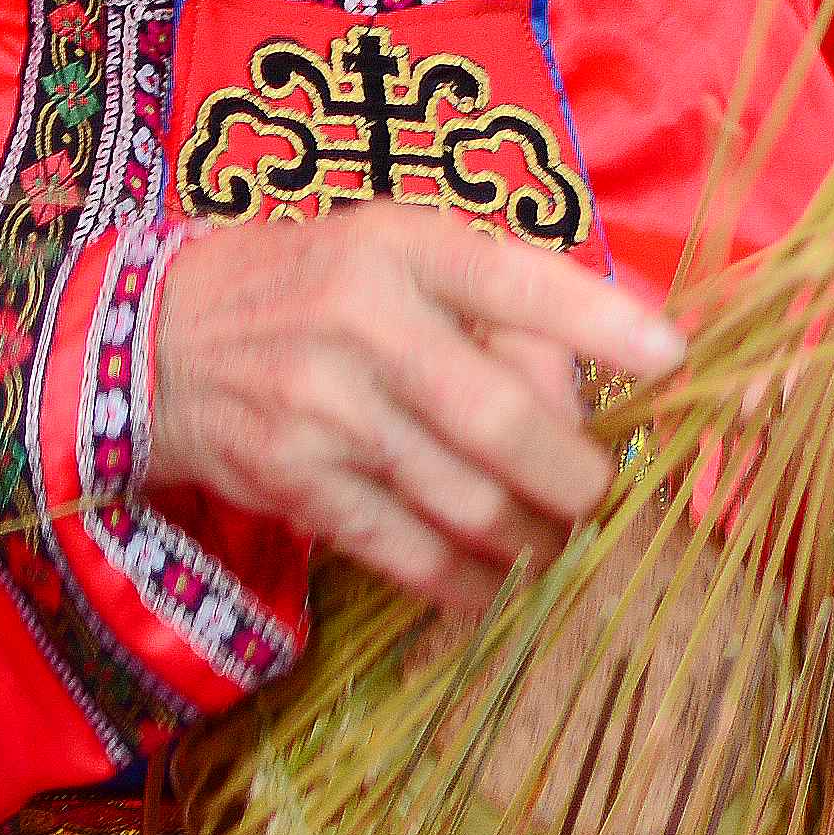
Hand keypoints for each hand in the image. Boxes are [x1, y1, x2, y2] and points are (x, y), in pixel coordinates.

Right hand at [142, 206, 682, 620]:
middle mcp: (364, 323)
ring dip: (531, 538)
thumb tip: (589, 398)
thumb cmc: (316, 288)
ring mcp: (324, 408)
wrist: (161, 339)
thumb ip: (497, 310)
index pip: (514, 281)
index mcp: (403, 246)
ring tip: (557, 544)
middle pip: (499, 419)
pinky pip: (403, 549)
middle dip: (573, 475)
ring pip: (463, 497)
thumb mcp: (399, 253)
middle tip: (600, 496)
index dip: (600, 322)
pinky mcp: (294, 481)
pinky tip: (496, 588)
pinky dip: (465, 582)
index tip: (672, 358)